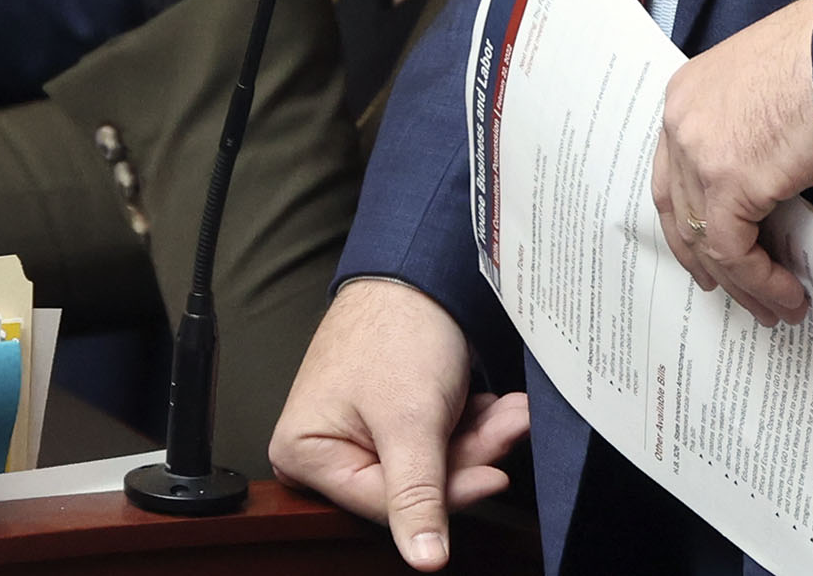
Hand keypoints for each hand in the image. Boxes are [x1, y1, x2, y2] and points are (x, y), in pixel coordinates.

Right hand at [270, 279, 528, 570]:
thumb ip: (416, 494)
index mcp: (305, 453)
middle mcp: (326, 447)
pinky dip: (470, 422)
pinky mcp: (392, 416)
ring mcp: (361, 431)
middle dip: (467, 453)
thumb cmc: (394, 328)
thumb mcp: (408, 420)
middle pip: (411, 484)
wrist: (418, 267)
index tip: (491, 475)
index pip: (382, 503)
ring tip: (507, 410)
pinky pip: (437, 438)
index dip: (444, 493)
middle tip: (507, 427)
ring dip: (477, 436)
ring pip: (433, 462)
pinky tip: (493, 404)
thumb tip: (423, 558)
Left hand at [652, 0, 812, 324]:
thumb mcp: (772, 86)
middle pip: (681, 211)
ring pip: (706, 240)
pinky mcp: (729, 179)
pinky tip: (788, 295)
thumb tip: (771, 176)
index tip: (707, 257)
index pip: (671, 175)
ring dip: (743, 283)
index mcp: (688, 93)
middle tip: (738, 293)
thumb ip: (753, 129)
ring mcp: (698, 150)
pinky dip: (760, 280)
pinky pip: (733, 250)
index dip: (688, 223)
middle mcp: (681, 120)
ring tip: (776, 307)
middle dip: (708, 262)